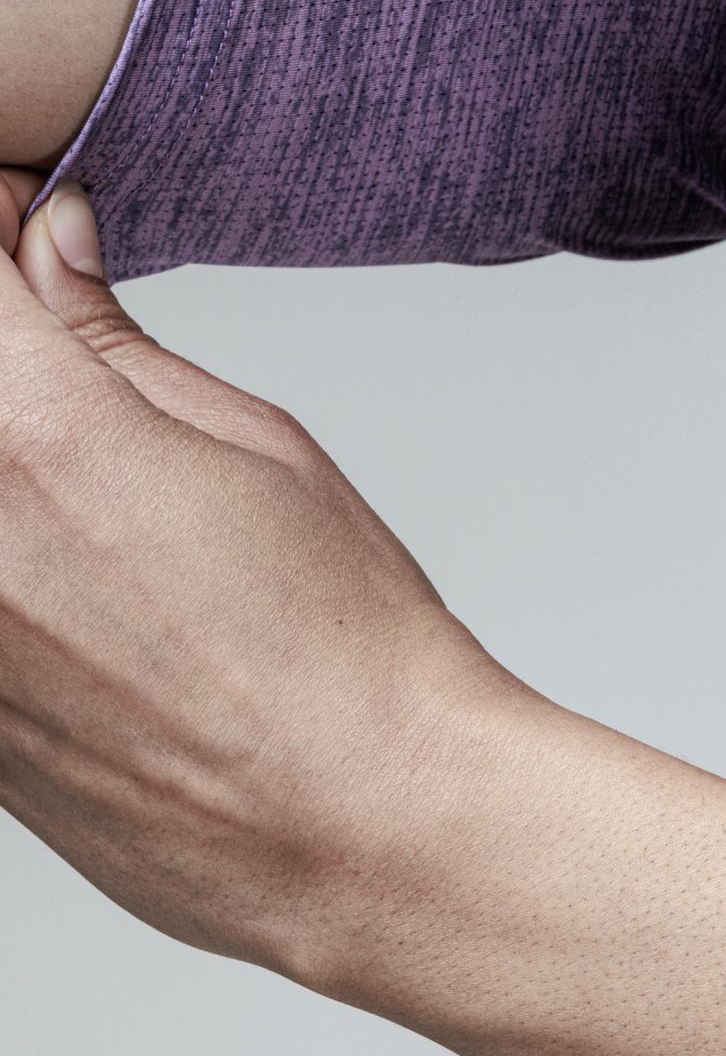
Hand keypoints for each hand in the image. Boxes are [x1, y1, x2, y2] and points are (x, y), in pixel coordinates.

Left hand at [0, 176, 513, 984]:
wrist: (360, 828)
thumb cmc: (341, 643)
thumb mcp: (253, 445)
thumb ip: (111, 340)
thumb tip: (49, 242)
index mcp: (36, 435)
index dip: (2, 227)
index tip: (31, 228)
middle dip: (9, 354)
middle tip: (58, 357)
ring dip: (17, 461)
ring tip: (92, 496)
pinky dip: (18, 562)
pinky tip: (85, 584)